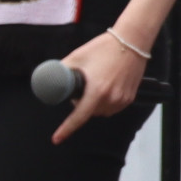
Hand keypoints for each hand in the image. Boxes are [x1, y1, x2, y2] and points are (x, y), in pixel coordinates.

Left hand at [53, 26, 150, 142]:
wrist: (132, 41)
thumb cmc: (105, 47)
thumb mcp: (78, 56)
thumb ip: (62, 70)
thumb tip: (48, 78)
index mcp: (96, 90)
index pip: (78, 117)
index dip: (66, 129)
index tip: (56, 139)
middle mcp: (111, 98)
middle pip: (89, 114)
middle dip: (81, 106)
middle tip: (81, 88)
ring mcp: (122, 99)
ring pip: (101, 112)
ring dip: (94, 105)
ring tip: (97, 84)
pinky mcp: (130, 98)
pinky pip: (113, 108)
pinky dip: (106, 103)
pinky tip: (107, 87)